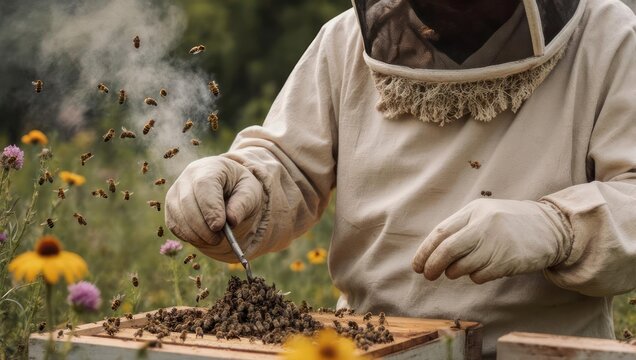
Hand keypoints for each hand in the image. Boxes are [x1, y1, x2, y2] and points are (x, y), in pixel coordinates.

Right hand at [165, 156, 263, 253]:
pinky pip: (174, 224)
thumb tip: (231, 221)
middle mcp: (188, 176)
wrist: (226, 187)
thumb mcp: (250, 192)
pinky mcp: (170, 206)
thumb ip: (243, 204)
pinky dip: (187, 235)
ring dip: (195, 233)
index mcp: (210, 167)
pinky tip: (202, 238)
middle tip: (218, 239)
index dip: (210, 207)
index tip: (219, 226)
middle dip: (203, 226)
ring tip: (214, 239)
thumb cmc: (239, 188)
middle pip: (188, 202)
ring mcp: (176, 191)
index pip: (204, 185)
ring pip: (178, 215)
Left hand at [412, 198, 571, 283]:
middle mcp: (483, 225)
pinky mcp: (506, 261)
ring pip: (461, 266)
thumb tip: (432, 253)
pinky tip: (482, 270)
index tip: (417, 265)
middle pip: (447, 250)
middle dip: (432, 265)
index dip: (425, 251)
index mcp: (474, 210)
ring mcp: (495, 243)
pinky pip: (479, 276)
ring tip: (456, 271)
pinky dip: (474, 277)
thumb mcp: (485, 215)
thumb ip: (461, 228)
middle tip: (428, 275)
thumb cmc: (510, 223)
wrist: (551, 228)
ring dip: (453, 273)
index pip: (441, 232)